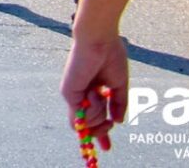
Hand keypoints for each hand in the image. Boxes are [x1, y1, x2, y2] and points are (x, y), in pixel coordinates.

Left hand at [60, 32, 127, 153]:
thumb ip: (119, 104)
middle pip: (85, 126)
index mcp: (92, 91)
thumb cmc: (110, 55)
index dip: (100, 134)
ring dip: (98, 115)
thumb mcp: (119, 85)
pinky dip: (92, 109)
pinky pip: (80, 115)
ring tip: (100, 94)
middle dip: (99, 134)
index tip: (107, 148)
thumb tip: (117, 121)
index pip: (93, 118)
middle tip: (108, 131)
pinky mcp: (68, 92)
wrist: (99, 40)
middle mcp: (80, 94)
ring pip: (85, 123)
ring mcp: (73, 94)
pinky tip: (94, 92)